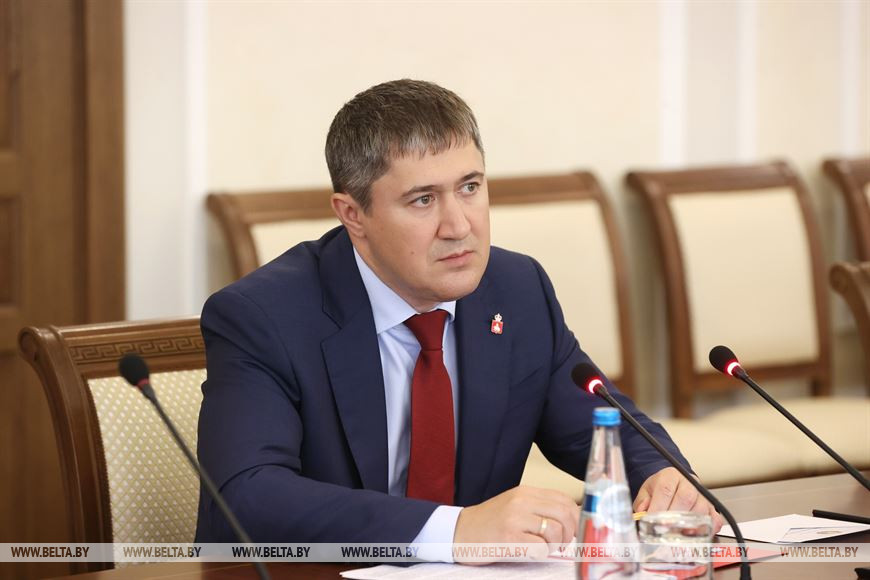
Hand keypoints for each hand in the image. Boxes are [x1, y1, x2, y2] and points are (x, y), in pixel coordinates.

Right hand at [453, 486, 578, 563]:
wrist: (459, 532)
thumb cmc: (489, 523)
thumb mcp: (515, 507)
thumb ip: (539, 508)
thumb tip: (572, 519)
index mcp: (525, 492)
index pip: (564, 499)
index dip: (575, 517)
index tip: (572, 531)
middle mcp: (521, 501)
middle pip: (565, 514)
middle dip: (570, 533)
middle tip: (560, 544)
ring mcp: (515, 518)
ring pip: (555, 530)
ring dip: (555, 545)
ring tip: (543, 548)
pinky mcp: (509, 537)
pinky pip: (540, 548)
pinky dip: (541, 554)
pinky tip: (530, 552)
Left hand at [633, 467, 723, 532]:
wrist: (674, 483)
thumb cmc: (661, 488)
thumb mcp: (647, 490)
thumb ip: (642, 501)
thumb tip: (642, 511)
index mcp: (670, 476)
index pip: (665, 489)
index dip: (659, 506)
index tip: (653, 521)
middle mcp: (689, 483)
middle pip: (685, 498)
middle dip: (674, 517)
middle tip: (665, 530)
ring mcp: (702, 495)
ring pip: (701, 508)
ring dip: (690, 524)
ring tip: (678, 534)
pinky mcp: (711, 507)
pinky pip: (715, 518)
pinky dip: (709, 528)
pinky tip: (698, 534)